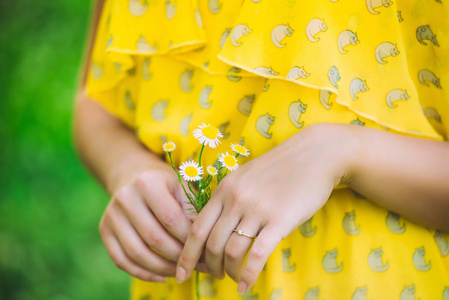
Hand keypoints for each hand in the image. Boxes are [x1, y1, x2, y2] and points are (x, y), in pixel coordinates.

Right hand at [99, 159, 205, 281]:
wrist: (134, 176)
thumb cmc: (166, 185)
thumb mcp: (181, 188)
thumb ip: (193, 211)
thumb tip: (203, 242)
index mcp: (147, 183)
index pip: (171, 219)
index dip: (189, 239)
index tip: (204, 250)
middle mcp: (125, 198)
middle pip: (154, 238)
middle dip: (178, 256)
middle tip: (196, 265)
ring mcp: (111, 215)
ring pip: (137, 253)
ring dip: (162, 269)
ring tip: (181, 272)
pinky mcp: (104, 230)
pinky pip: (122, 260)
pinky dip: (143, 273)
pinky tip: (162, 276)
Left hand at [175, 123, 358, 291]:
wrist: (314, 155)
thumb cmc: (279, 168)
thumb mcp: (245, 176)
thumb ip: (228, 197)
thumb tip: (215, 224)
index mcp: (224, 189)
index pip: (196, 228)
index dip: (186, 254)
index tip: (180, 272)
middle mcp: (236, 200)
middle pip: (211, 244)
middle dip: (208, 266)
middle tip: (213, 275)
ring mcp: (257, 210)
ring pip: (232, 251)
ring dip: (228, 271)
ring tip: (232, 278)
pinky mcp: (279, 220)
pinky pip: (257, 254)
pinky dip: (248, 275)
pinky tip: (246, 285)